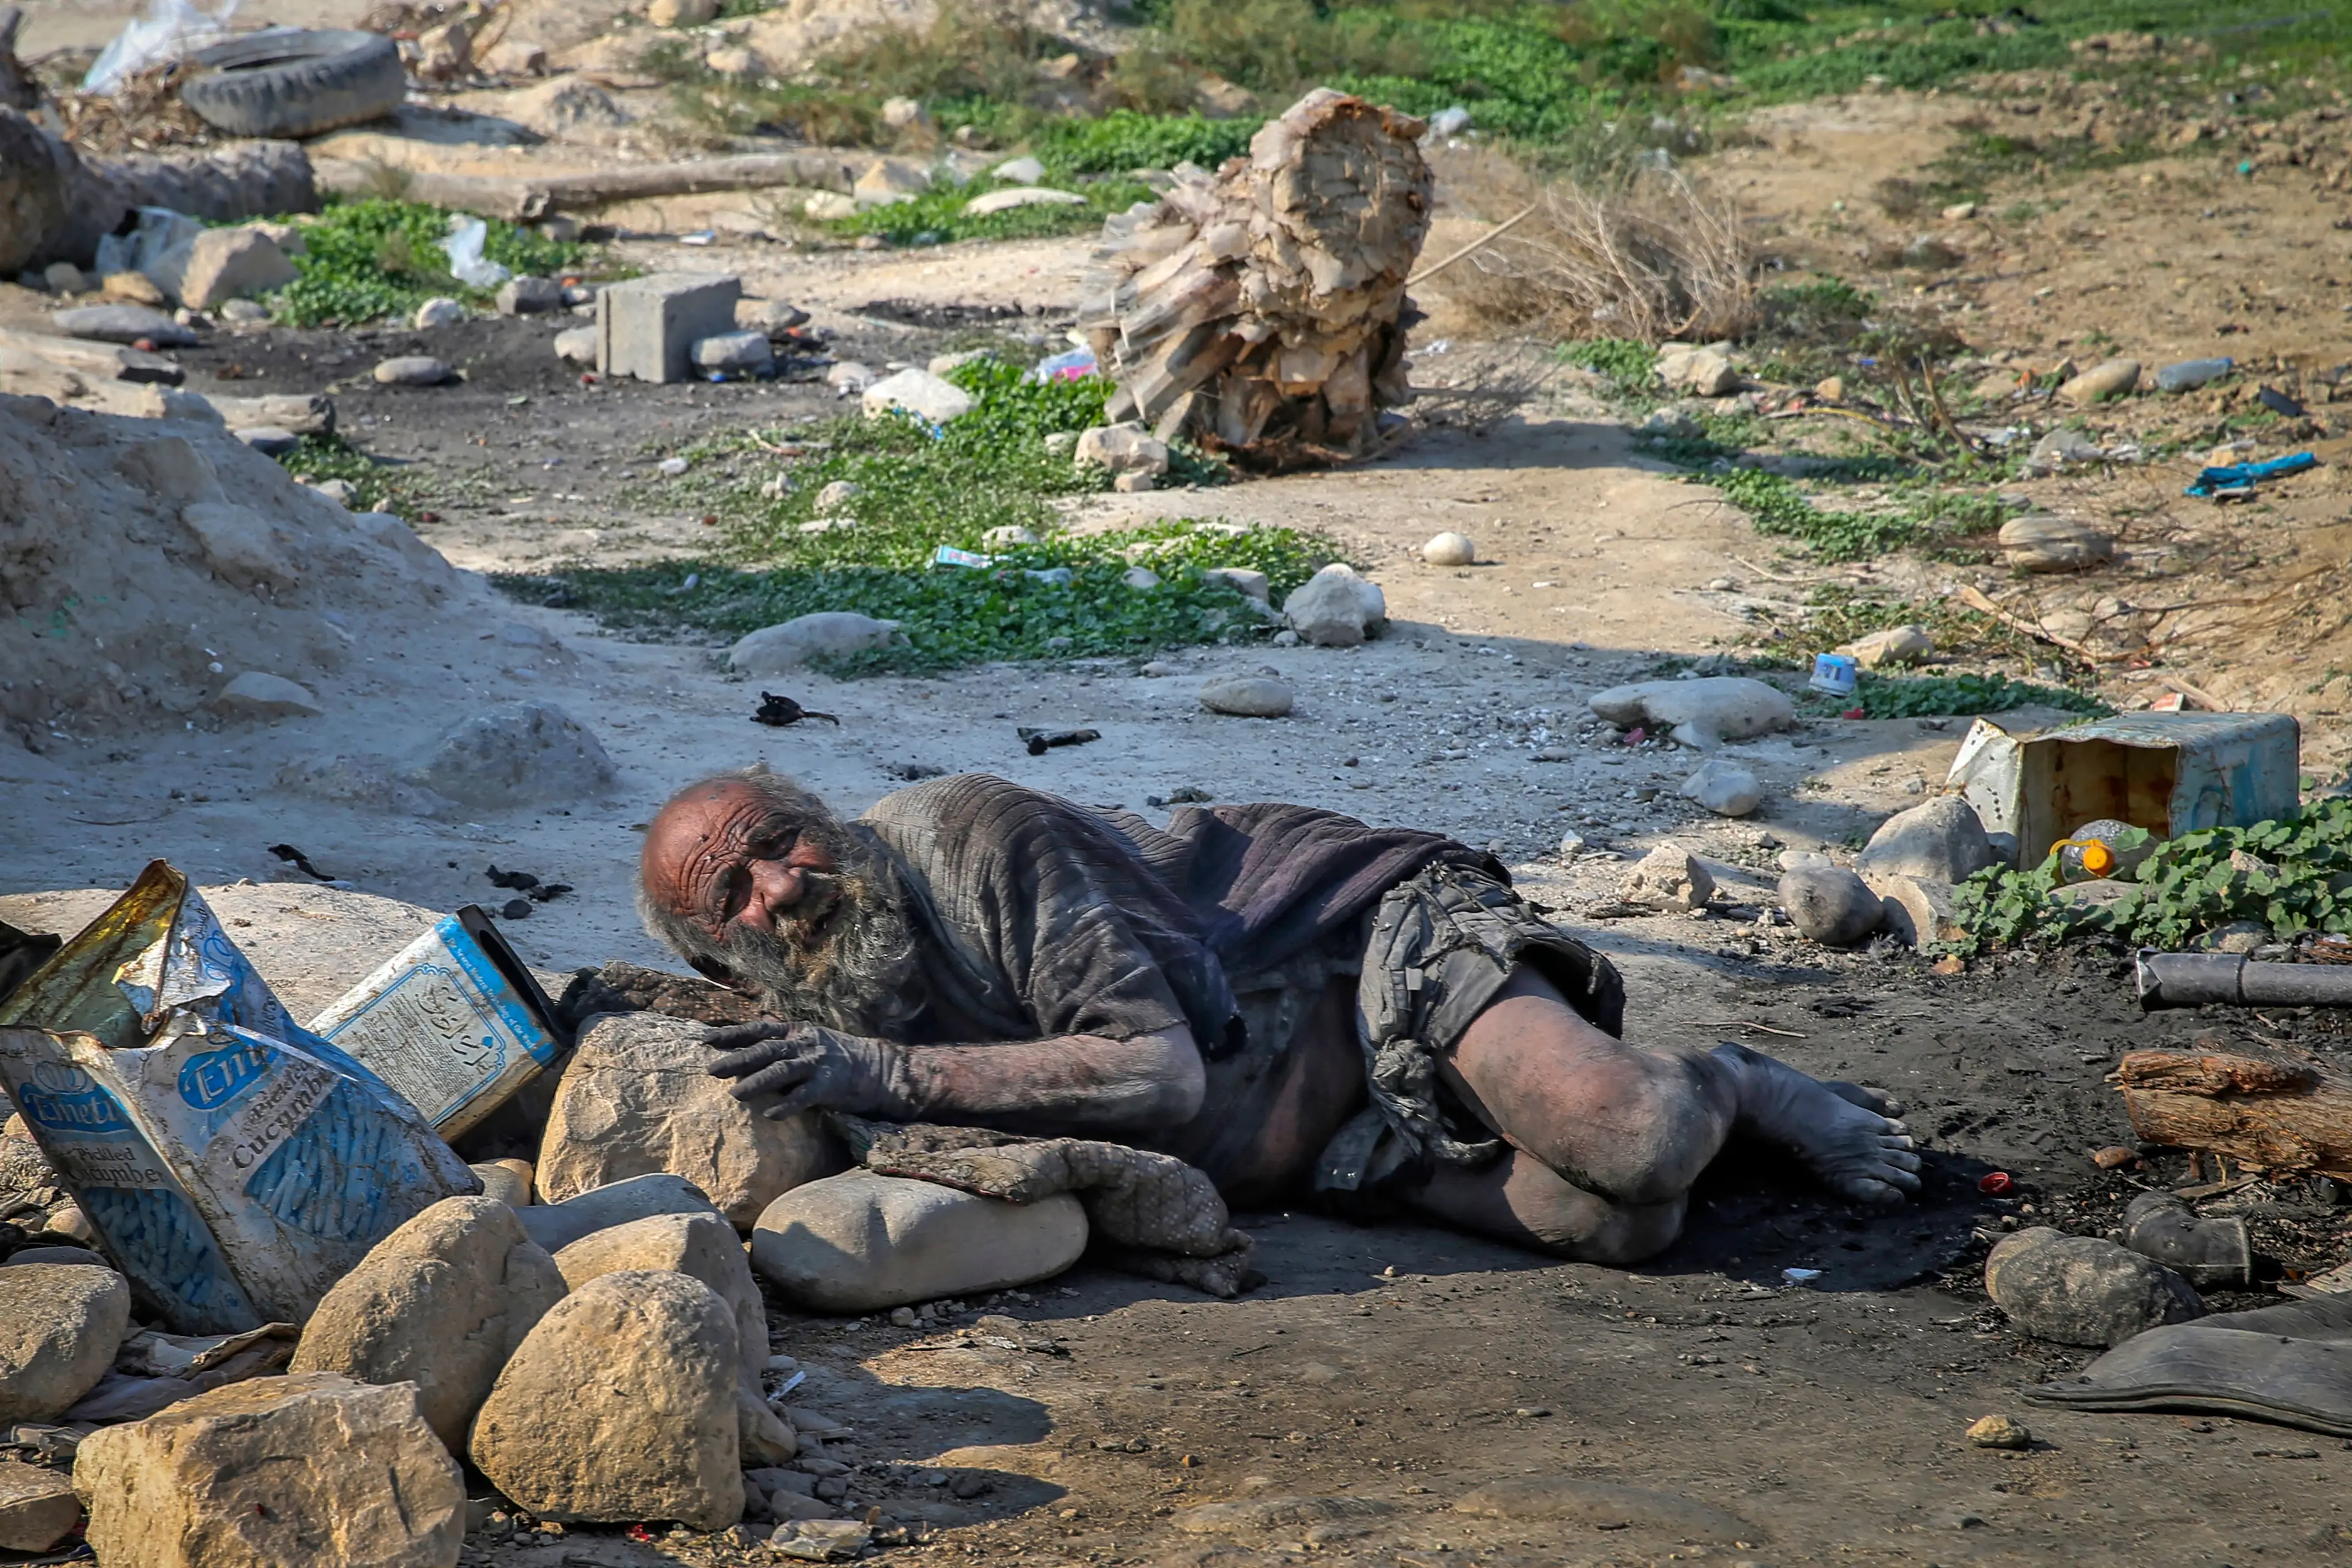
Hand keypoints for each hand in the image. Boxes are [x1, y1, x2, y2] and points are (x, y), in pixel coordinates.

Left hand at [703, 1021, 911, 1119]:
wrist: (877, 1069)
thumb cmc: (835, 1057)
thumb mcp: (807, 1039)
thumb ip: (781, 1039)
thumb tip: (748, 1038)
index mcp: (795, 1031)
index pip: (758, 1030)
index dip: (731, 1034)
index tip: (706, 1040)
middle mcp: (804, 1044)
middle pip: (766, 1050)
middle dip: (737, 1059)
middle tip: (712, 1070)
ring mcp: (817, 1064)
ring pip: (782, 1070)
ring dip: (757, 1082)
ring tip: (735, 1094)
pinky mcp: (829, 1085)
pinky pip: (805, 1096)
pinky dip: (787, 1105)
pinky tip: (771, 1114)